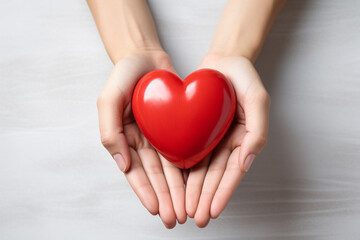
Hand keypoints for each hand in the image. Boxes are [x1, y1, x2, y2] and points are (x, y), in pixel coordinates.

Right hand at [97, 51, 186, 227]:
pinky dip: (188, 169)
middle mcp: (143, 141)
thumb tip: (122, 165)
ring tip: (187, 209)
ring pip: (171, 168)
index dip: (146, 192)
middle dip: (166, 198)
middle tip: (176, 218)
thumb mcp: (109, 99)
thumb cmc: (124, 75)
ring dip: (178, 190)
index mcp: (125, 138)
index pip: (135, 172)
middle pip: (156, 175)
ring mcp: (159, 136)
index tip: (157, 209)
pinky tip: (195, 185)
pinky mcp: (175, 127)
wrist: (145, 55)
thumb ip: (109, 131)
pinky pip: (183, 150)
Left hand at [185, 54, 270, 226]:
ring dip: (194, 191)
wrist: (224, 59)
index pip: (233, 172)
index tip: (213, 211)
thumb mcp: (258, 99)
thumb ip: (257, 131)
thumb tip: (246, 163)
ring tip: (185, 209)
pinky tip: (177, 185)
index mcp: (244, 139)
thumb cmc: (244, 76)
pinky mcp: (197, 130)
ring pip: (201, 169)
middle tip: (195, 218)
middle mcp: (227, 142)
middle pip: (215, 175)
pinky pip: (190, 152)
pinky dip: (184, 170)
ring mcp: (212, 138)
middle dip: (205, 198)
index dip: (223, 192)